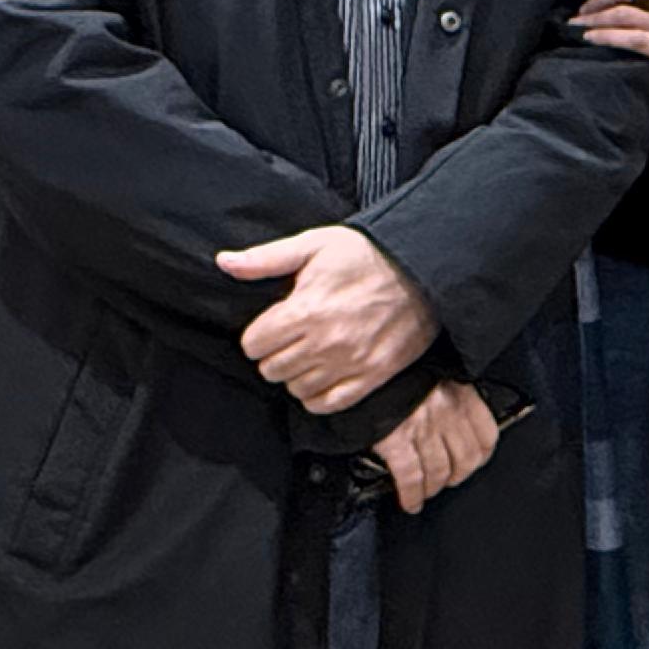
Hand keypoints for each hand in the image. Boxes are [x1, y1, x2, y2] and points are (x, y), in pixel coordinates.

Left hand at [215, 224, 435, 412]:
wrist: (425, 270)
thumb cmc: (367, 254)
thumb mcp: (315, 245)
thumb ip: (266, 259)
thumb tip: (223, 262)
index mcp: (305, 311)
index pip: (253, 344)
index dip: (258, 334)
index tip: (273, 324)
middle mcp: (325, 343)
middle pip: (271, 369)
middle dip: (274, 354)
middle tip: (290, 338)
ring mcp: (349, 364)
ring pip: (296, 388)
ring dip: (296, 374)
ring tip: (309, 353)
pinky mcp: (372, 377)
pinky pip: (327, 404)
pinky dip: (317, 395)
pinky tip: (322, 375)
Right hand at [370, 379, 502, 512]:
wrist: (366, 360)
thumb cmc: (400, 367)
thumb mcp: (435, 372)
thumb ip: (449, 394)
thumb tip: (452, 419)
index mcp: (461, 393)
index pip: (487, 435)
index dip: (481, 457)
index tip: (474, 463)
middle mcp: (447, 412)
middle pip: (465, 460)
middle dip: (457, 476)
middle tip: (447, 480)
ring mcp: (423, 428)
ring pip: (439, 472)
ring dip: (433, 488)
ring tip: (426, 492)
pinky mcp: (396, 441)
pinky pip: (411, 478)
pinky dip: (412, 495)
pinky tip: (411, 502)